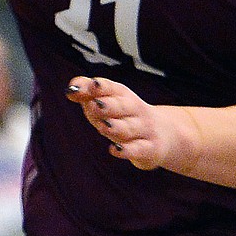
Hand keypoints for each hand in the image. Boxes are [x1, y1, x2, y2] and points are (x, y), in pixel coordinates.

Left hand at [66, 76, 195, 172]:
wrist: (164, 135)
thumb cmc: (126, 118)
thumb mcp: (109, 104)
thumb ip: (88, 94)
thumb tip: (71, 88)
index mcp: (125, 97)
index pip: (114, 89)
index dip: (102, 87)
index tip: (91, 84)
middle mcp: (136, 111)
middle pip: (124, 106)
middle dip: (110, 105)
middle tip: (94, 104)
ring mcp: (144, 130)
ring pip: (130, 128)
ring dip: (117, 127)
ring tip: (104, 126)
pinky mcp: (150, 149)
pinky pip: (140, 149)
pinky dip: (128, 150)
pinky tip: (115, 149)